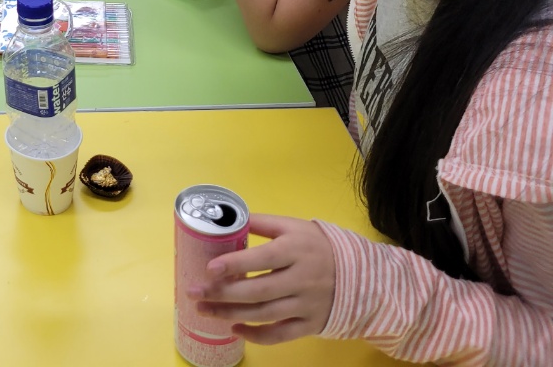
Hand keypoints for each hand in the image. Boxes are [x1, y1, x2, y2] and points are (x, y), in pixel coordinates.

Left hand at [189, 214, 335, 344]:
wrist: (360, 275)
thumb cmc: (317, 246)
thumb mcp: (293, 226)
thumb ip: (262, 223)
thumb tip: (227, 218)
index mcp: (295, 250)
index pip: (262, 258)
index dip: (235, 264)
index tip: (209, 268)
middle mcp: (301, 279)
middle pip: (258, 291)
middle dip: (222, 294)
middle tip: (194, 293)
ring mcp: (306, 305)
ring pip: (264, 314)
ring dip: (230, 314)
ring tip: (203, 310)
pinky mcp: (310, 324)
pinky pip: (280, 334)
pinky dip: (256, 335)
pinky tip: (234, 329)